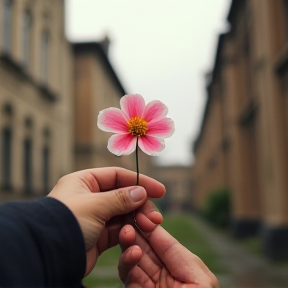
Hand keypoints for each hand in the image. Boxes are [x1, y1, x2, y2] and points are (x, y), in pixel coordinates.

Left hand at [48, 167, 164, 275]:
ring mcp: (94, 217)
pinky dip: (129, 232)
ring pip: (123, 214)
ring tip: (151, 226)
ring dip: (138, 219)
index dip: (139, 181)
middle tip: (155, 217)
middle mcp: (90, 197)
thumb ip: (120, 198)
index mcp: (84, 182)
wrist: (48, 257)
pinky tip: (139, 234)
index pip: (117, 176)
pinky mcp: (97, 236)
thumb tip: (141, 192)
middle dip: (141, 205)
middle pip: (123, 196)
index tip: (159, 191)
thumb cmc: (66, 222)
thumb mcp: (95, 205)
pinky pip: (118, 230)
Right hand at [118, 220, 218, 287]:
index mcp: (184, 267)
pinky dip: (127, 263)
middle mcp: (166, 274)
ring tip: (126, 232)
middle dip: (138, 232)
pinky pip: (129, 276)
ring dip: (130, 244)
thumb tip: (155, 228)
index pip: (164, 241)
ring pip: (136, 259)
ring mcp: (149, 285)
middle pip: (148, 247)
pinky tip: (130, 253)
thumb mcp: (197, 278)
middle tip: (127, 217)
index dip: (152, 226)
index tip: (140, 210)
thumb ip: (175, 252)